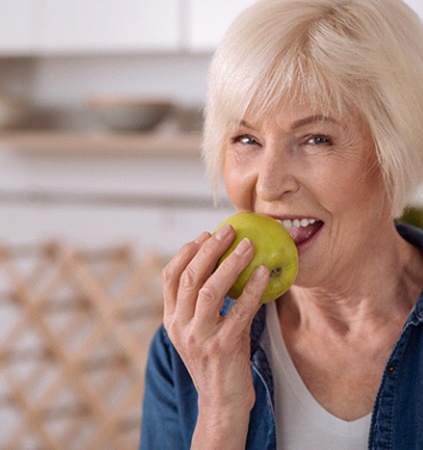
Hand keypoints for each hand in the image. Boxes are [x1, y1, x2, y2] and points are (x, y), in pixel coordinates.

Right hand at [162, 224, 268, 446]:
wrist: (220, 402)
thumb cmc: (213, 359)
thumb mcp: (196, 331)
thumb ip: (198, 304)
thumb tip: (218, 265)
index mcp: (171, 319)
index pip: (169, 277)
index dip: (186, 252)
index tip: (203, 235)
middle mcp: (180, 326)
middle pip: (190, 277)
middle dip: (208, 249)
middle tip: (227, 231)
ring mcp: (200, 337)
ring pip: (211, 289)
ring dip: (230, 263)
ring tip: (247, 245)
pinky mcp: (223, 346)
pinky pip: (240, 309)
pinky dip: (253, 288)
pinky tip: (264, 272)